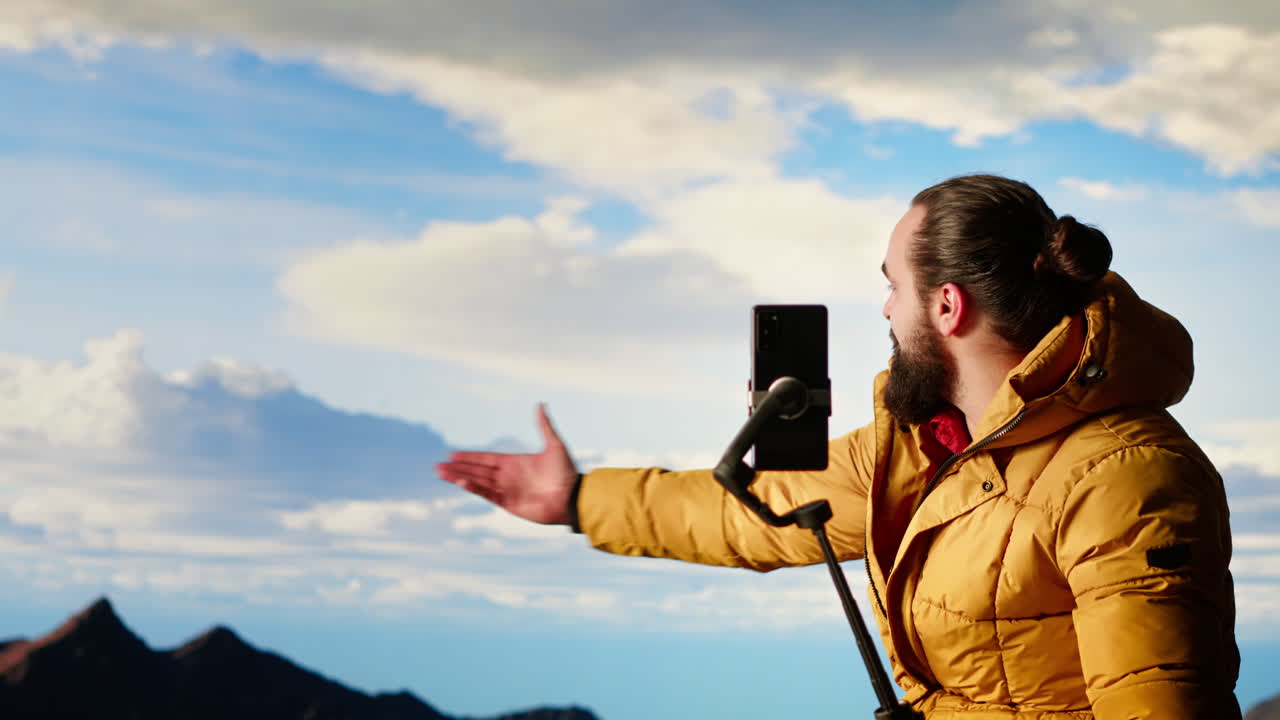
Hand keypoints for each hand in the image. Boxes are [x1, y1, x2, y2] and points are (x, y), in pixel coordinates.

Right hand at [435, 403, 578, 524]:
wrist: (572, 497)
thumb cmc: (566, 472)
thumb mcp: (555, 445)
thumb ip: (544, 426)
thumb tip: (540, 404)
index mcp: (514, 462)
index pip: (486, 459)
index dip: (470, 456)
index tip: (452, 454)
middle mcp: (507, 476)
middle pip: (477, 470)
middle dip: (458, 468)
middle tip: (438, 466)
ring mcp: (507, 490)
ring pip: (477, 482)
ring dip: (459, 477)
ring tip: (441, 474)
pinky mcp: (509, 503)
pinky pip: (488, 494)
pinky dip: (474, 488)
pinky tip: (461, 482)